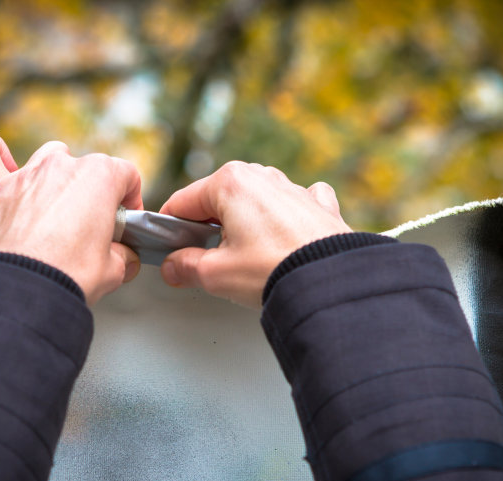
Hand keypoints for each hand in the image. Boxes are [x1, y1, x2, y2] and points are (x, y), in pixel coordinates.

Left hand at [0, 131, 142, 305]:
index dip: (129, 200)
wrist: (23, 291)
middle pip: (85, 167)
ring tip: (52, 206)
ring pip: (46, 157)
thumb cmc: (70, 276)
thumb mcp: (113, 270)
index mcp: (99, 177)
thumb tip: (124, 257)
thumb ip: (122, 255)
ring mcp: (26, 173)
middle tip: (87, 228)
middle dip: (90, 194)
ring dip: (52, 176)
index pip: (126, 175)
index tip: (124, 223)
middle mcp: (62, 165)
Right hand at [158, 161, 351, 308]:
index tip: (169, 251)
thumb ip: (186, 267)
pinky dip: (282, 219)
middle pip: (217, 201)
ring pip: (252, 202)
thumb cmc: (276, 271)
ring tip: (246, 260)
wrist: (333, 282)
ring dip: (243, 226)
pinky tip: (282, 239)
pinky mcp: (316, 205)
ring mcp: (292, 187)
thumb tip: (174, 267)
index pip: (182, 202)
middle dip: (208, 229)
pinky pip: (290, 205)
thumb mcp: (216, 275)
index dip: (170, 229)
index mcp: (230, 182)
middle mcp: (261, 176)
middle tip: (208, 262)